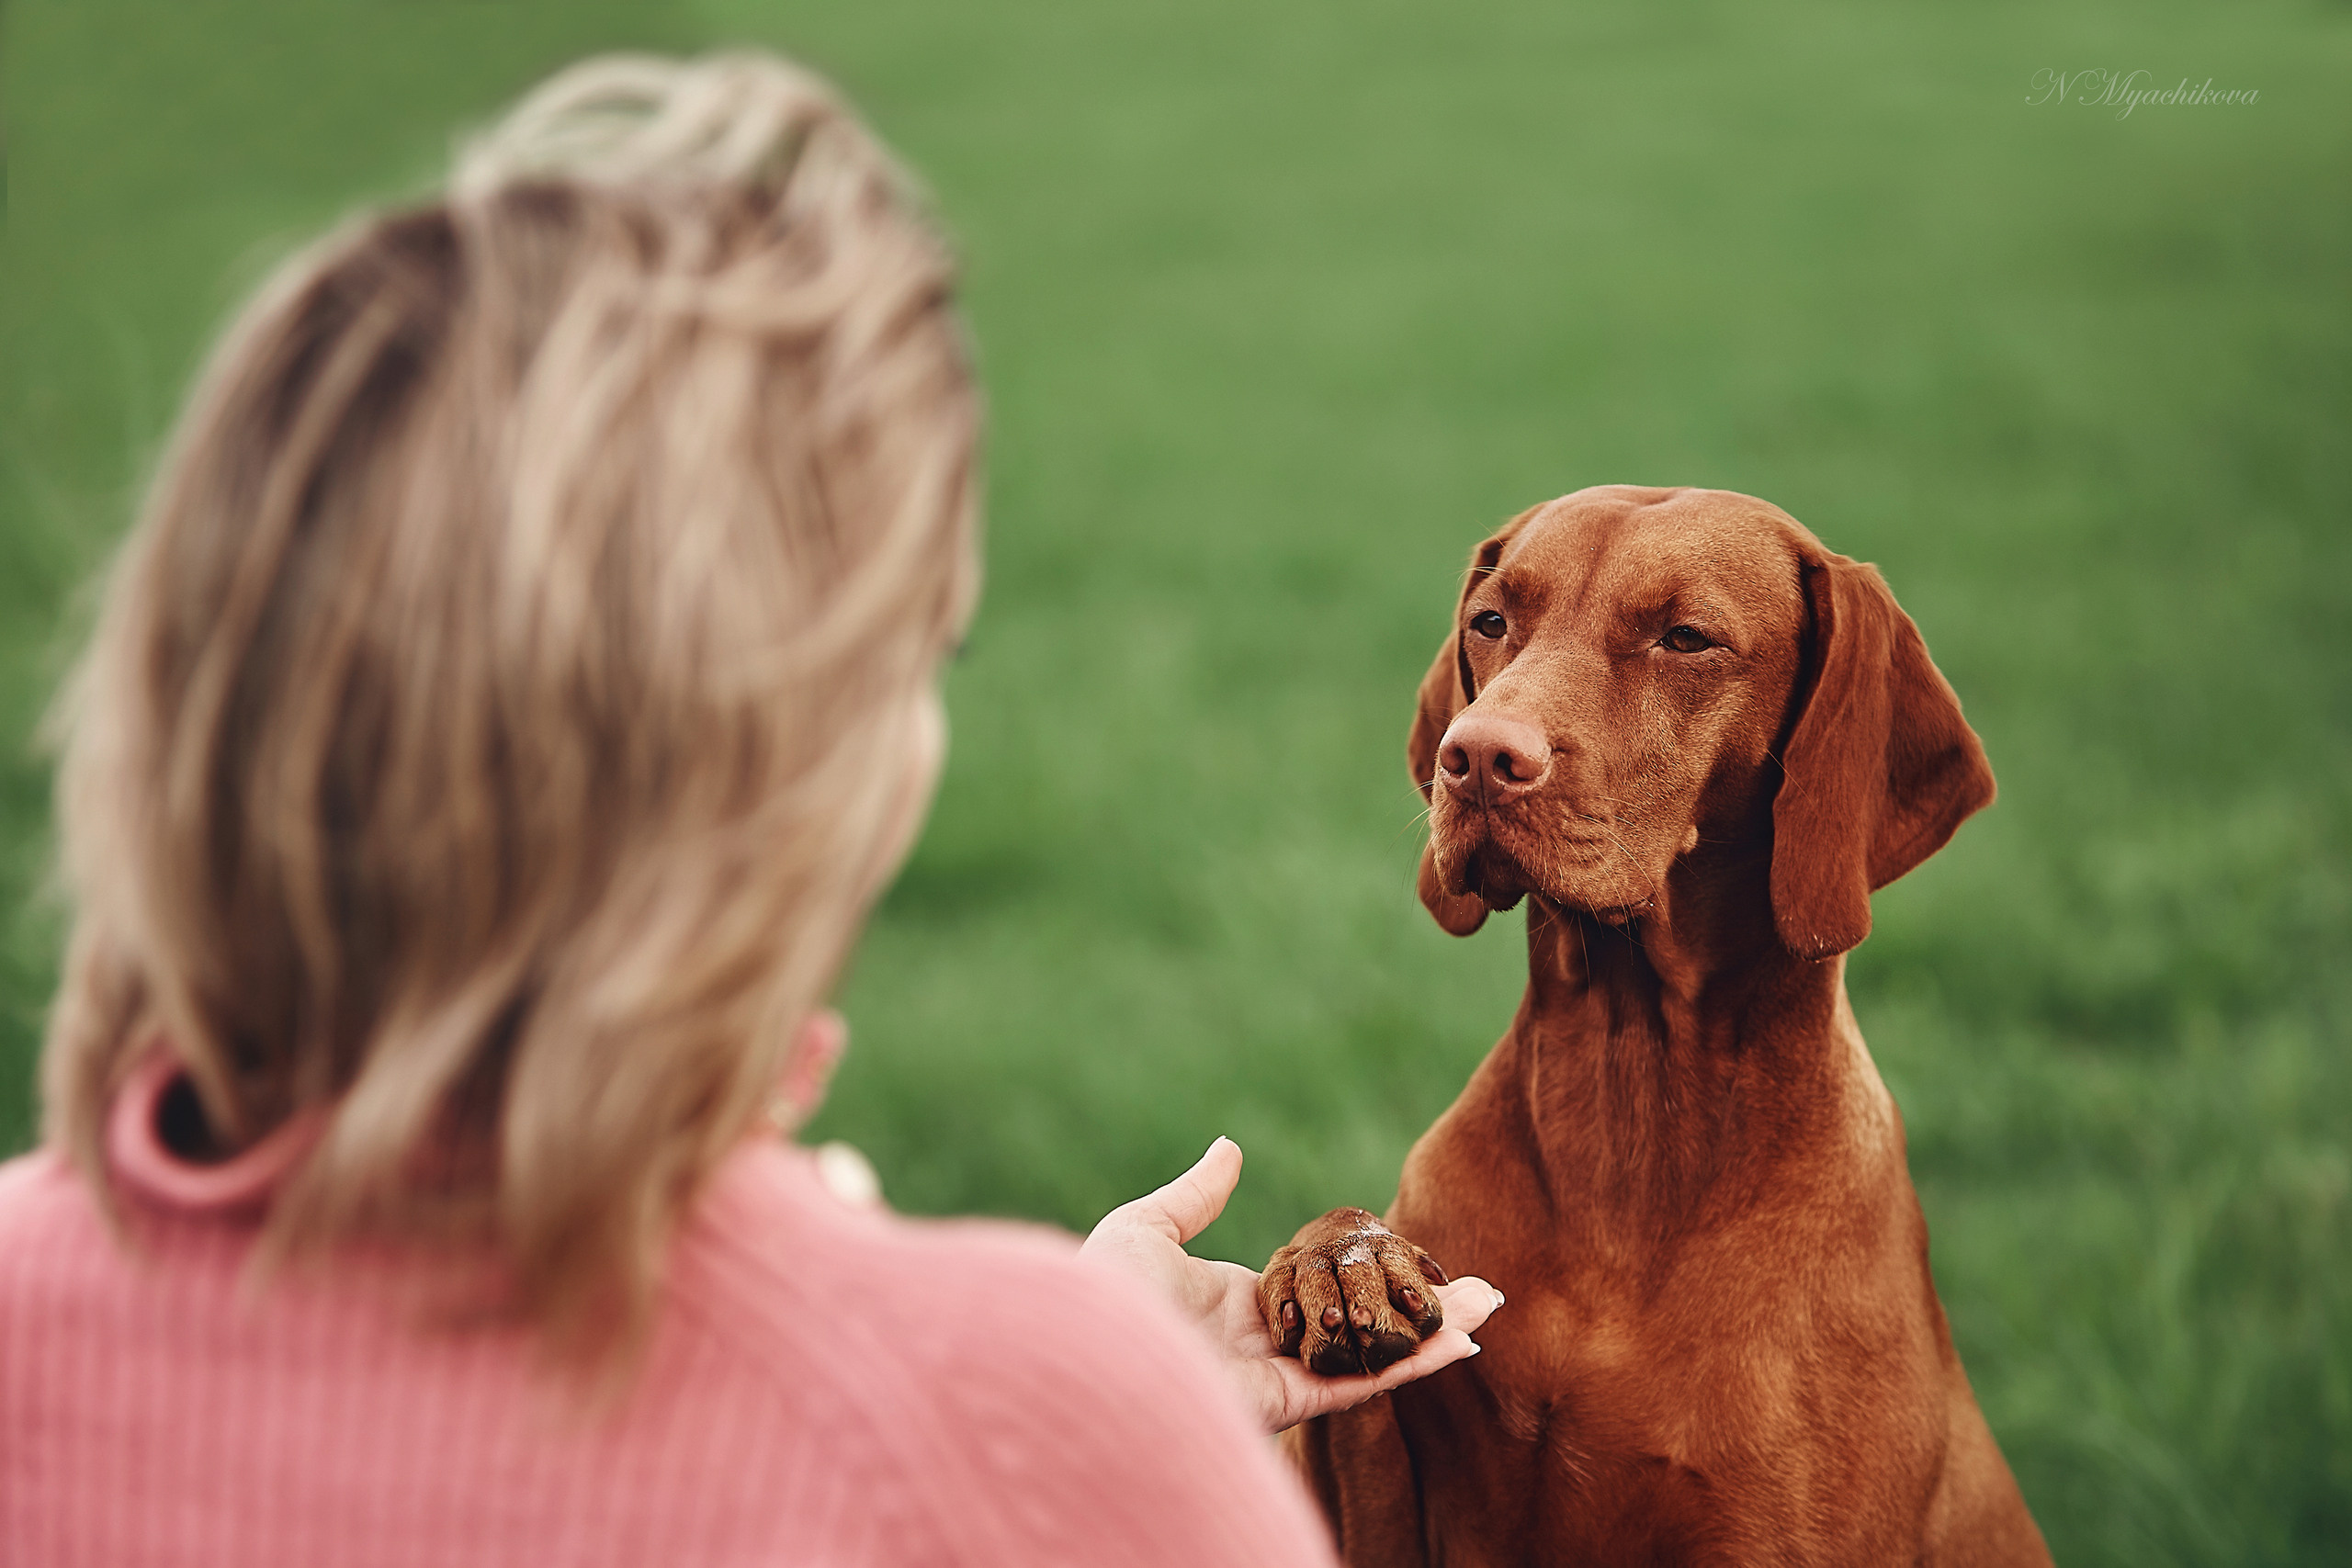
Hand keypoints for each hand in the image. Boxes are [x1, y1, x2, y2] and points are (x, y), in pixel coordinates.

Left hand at [1080, 1137, 1501, 1433]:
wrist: (1085, 1352)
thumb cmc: (1102, 1292)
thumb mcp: (1147, 1228)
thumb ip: (1196, 1196)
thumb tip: (1228, 1148)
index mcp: (1235, 1306)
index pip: (1318, 1290)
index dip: (1364, 1275)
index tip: (1409, 1256)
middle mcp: (1264, 1347)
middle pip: (1358, 1326)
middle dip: (1414, 1311)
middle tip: (1472, 1290)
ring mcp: (1278, 1379)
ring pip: (1371, 1358)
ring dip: (1431, 1337)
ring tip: (1485, 1311)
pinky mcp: (1284, 1405)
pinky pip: (1360, 1385)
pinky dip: (1412, 1366)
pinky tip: (1458, 1343)